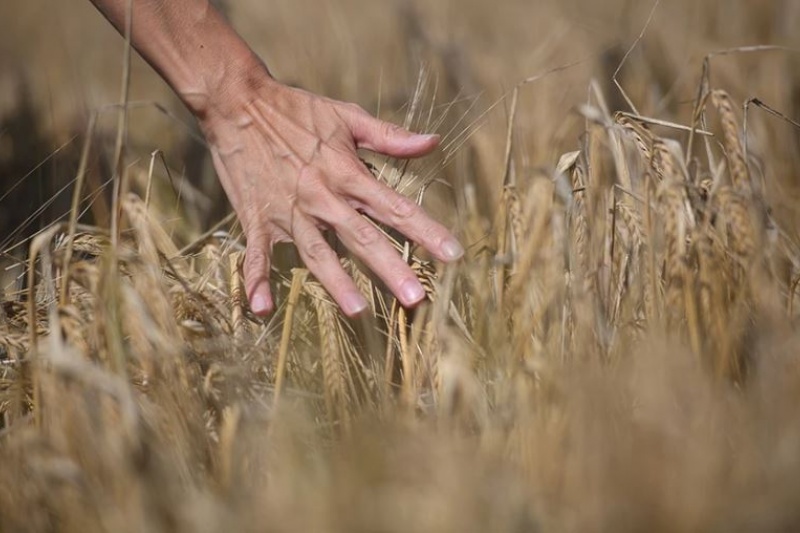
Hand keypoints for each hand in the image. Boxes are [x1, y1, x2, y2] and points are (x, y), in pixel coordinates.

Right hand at [198, 64, 463, 316]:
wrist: (237, 102)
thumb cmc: (296, 108)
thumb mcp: (346, 116)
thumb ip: (389, 136)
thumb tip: (433, 142)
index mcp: (347, 173)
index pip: (395, 207)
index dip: (426, 231)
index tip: (453, 255)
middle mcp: (322, 197)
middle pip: (362, 238)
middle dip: (391, 268)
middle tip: (416, 299)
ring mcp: (288, 211)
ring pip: (316, 252)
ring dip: (336, 282)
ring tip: (357, 312)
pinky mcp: (257, 218)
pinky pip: (256, 254)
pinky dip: (256, 280)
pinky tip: (261, 309)